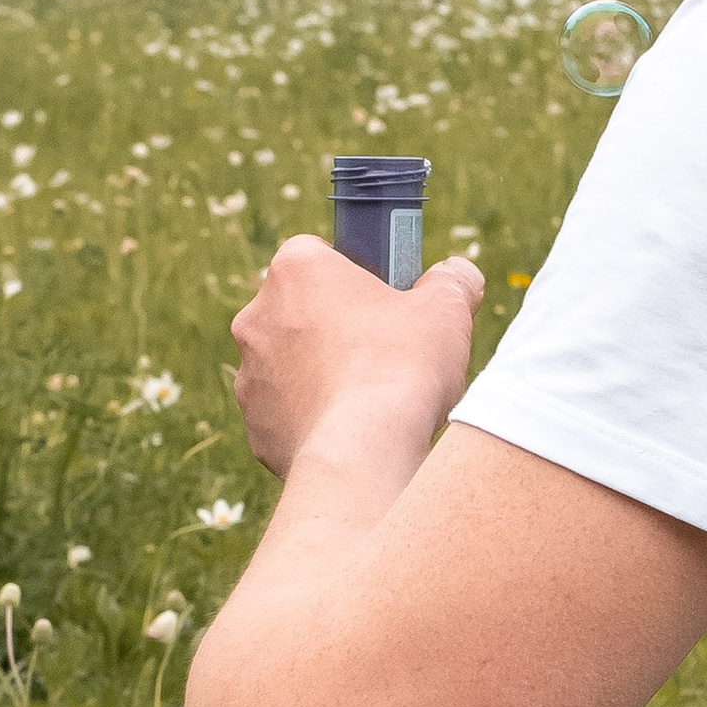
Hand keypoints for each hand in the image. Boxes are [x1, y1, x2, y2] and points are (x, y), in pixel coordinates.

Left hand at [228, 237, 484, 481]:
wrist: (365, 452)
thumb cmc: (401, 368)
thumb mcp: (447, 309)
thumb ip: (451, 280)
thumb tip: (457, 275)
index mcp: (296, 270)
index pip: (321, 254)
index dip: (358, 275)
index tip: (387, 299)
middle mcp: (257, 316)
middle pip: (301, 310)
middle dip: (336, 325)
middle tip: (384, 350)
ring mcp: (249, 375)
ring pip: (290, 365)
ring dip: (321, 374)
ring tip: (371, 398)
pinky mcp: (253, 426)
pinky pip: (286, 414)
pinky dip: (313, 419)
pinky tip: (351, 432)